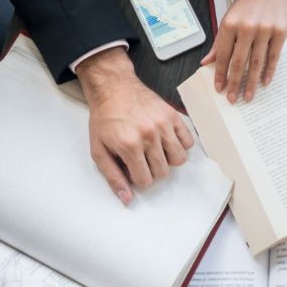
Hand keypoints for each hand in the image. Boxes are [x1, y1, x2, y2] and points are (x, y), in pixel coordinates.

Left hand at [77, 47, 195, 204]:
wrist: (114, 88)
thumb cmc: (105, 118)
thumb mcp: (99, 150)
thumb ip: (112, 176)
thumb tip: (127, 198)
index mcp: (129, 145)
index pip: (145, 180)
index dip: (137, 178)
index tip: (132, 168)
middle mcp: (149, 135)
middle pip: (163, 172)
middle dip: (151, 170)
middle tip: (141, 158)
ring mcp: (164, 124)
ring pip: (179, 159)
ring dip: (167, 160)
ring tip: (155, 151)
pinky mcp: (173, 115)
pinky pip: (188, 141)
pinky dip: (180, 145)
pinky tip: (166, 141)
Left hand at [201, 0, 286, 102]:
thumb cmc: (248, 3)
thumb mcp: (229, 18)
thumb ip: (219, 42)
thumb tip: (207, 62)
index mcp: (230, 24)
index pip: (223, 55)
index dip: (220, 74)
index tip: (219, 88)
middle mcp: (247, 27)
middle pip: (239, 62)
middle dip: (234, 83)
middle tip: (232, 99)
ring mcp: (265, 30)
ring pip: (256, 62)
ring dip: (251, 82)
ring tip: (247, 96)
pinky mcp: (280, 32)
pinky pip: (273, 56)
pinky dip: (269, 71)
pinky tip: (264, 82)